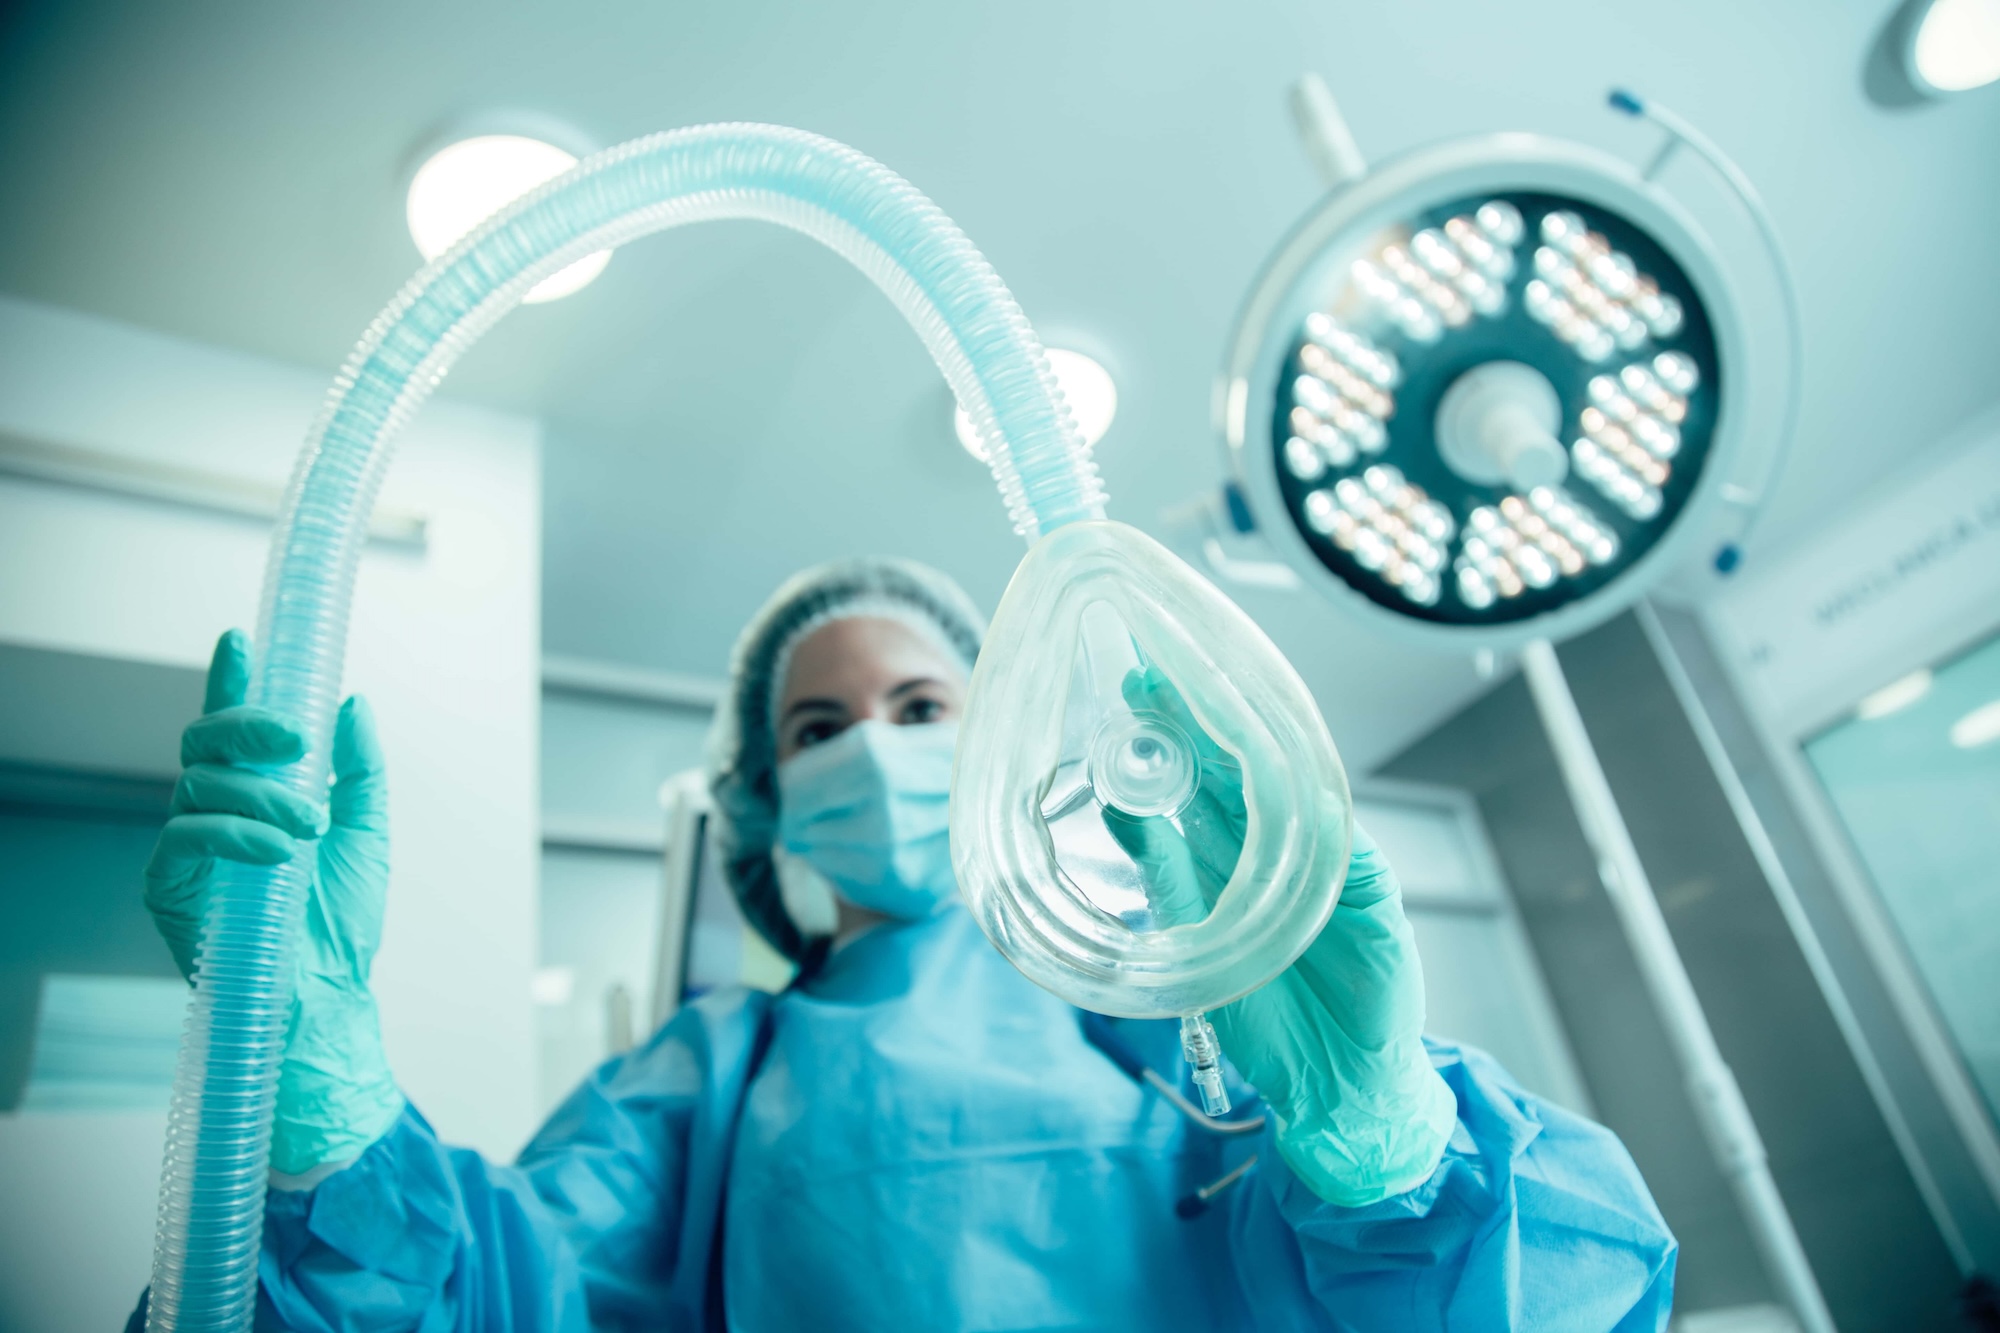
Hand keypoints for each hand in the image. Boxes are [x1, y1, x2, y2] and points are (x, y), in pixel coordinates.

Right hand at [143, 630, 402, 1175]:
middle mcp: (214, 815)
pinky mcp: (168, 887)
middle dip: (249, 726)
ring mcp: (187, 850)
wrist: (326, 998)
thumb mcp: (367, 834)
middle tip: (296, 737)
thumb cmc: (341, 926)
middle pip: (204, 742)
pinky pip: (186, 836)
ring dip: (261, 795)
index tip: (243, 639)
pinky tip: (277, 850)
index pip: (231, 731)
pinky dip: (236, 833)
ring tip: (308, 825)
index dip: (231, 681)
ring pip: (200, 783)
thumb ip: (359, 770)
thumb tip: (352, 703)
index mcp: (255, 798)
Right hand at [1104, 668, 1454, 1206]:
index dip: (1227, 718)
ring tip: (1128, 726)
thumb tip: (1309, 797)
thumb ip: (1344, 853)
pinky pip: (1162, 875)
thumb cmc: (1380, 992)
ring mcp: (1216, 886)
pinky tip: (1128, 804)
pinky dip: (1143, 839)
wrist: (1354, 1079)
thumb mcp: (1378, 909)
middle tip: (1143, 678)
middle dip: (1177, 726)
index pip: (1258, 762)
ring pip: (1176, 814)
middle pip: (1207, 775)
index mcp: (1302, 837)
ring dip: (1152, 771)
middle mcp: (1251, 852)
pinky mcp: (1191, 929)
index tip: (1195, 672)